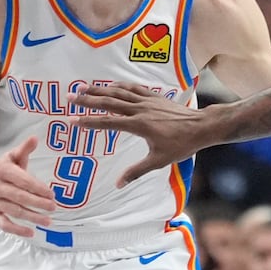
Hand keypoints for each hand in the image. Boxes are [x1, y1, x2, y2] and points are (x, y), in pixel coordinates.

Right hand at [0, 137, 54, 237]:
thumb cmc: (4, 170)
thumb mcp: (13, 157)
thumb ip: (24, 150)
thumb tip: (34, 138)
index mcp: (1, 170)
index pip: (22, 180)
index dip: (38, 188)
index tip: (51, 194)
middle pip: (19, 197)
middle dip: (38, 203)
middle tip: (53, 207)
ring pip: (14, 211)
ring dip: (32, 217)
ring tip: (48, 221)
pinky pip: (3, 224)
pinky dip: (17, 230)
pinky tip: (31, 232)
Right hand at [71, 83, 218, 186]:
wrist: (201, 127)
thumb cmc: (181, 145)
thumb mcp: (158, 161)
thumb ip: (136, 171)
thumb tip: (118, 184)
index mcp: (138, 125)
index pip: (107, 122)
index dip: (88, 122)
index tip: (72, 121)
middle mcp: (140, 109)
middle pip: (108, 102)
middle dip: (87, 100)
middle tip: (69, 98)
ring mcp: (147, 100)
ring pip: (118, 91)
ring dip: (99, 89)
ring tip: (82, 87)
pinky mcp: (154, 96)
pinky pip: (132, 88)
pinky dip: (119, 85)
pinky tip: (110, 85)